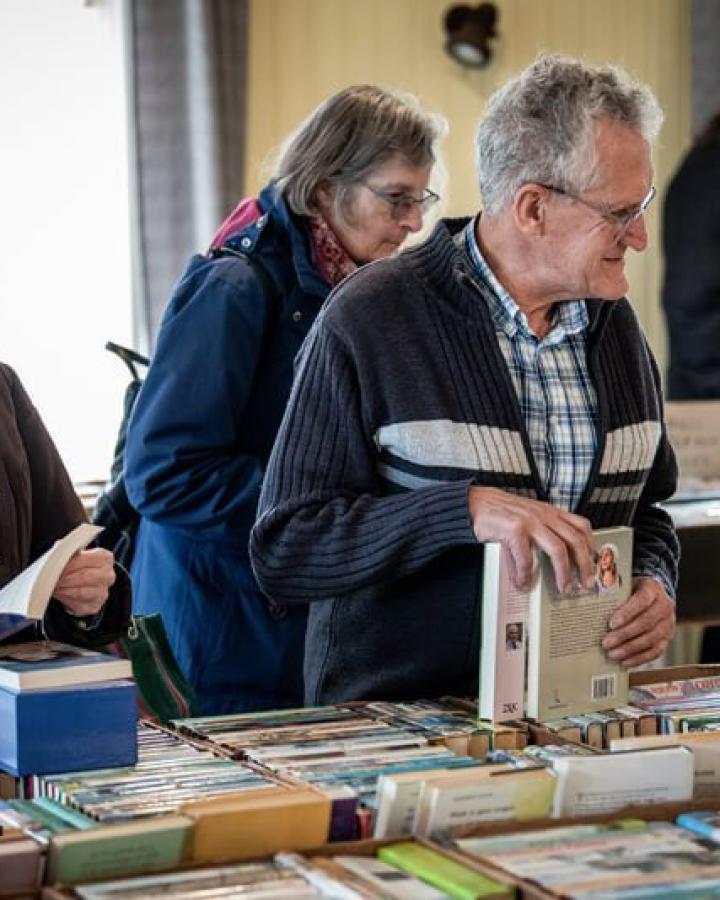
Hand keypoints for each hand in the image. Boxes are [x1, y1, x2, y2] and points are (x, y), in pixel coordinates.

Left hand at [53, 548, 115, 616]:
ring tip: (52, 586)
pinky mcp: (95, 606)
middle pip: (85, 576)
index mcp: (105, 558)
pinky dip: (65, 599)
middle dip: (65, 577)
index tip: (55, 565)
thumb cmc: (79, 566)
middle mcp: (108, 575)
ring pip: (81, 591)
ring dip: (64, 589)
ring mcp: (103, 592)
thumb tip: (58, 547)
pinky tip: (58, 594)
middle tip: (50, 578)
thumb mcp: (76, 554)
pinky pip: (78, 604)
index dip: (69, 563)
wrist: (85, 584)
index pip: (87, 559)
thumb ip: (69, 550)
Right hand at [468, 486, 593, 592]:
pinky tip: (523, 582)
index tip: (593, 562)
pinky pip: (526, 558)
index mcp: (549, 512)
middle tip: (586, 582)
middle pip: (575, 540)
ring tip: (563, 587)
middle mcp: (544, 515)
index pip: (580, 525)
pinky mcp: (515, 530)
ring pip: (558, 550)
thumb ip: (541, 532)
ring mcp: (530, 521)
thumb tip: (551, 561)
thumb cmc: (500, 512)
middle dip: (584, 564)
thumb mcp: (527, 516)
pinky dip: (526, 574)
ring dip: (563, 573)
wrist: (475, 503)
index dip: (590, 545)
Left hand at [602, 576, 675, 667]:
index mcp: (653, 589)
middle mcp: (664, 606)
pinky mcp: (667, 638)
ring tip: (612, 654)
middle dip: (624, 635)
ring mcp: (668, 624)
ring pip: (651, 639)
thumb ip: (614, 594)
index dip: (627, 612)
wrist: (654, 596)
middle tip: (606, 643)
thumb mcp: (625, 586)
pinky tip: (625, 662)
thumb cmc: (633, 591)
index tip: (611, 623)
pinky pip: (656, 651)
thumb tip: (592, 607)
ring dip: (630, 649)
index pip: (642, 600)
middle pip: (645, 622)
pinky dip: (639, 658)